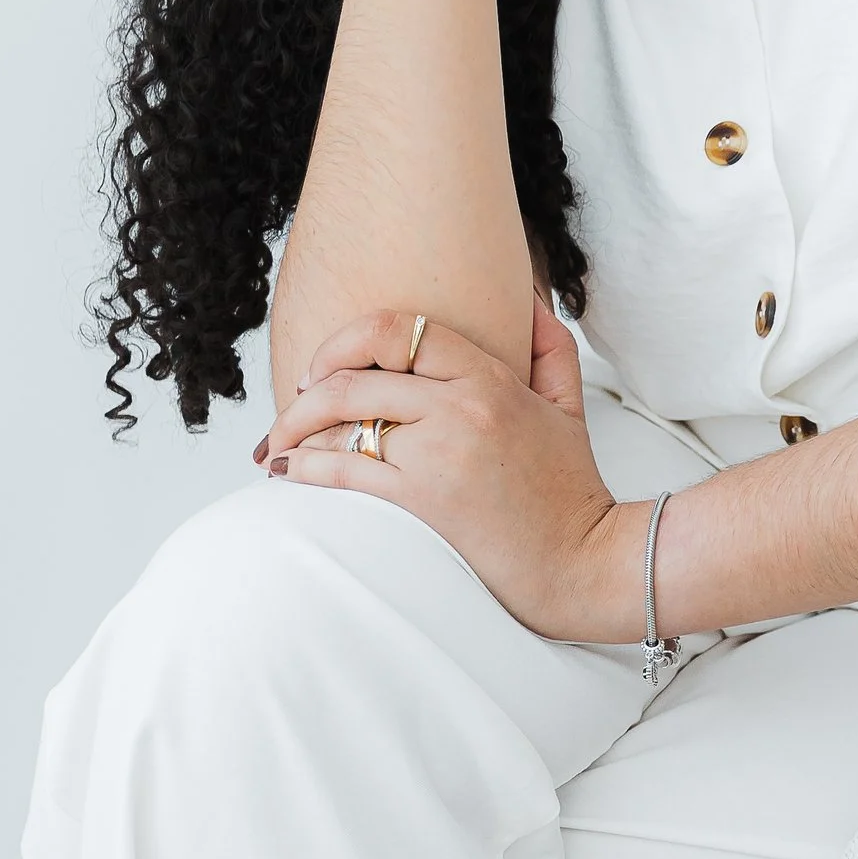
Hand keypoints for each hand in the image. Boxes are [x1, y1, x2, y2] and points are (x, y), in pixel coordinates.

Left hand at [257, 299, 636, 641]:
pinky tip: (288, 473)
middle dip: (305, 391)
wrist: (582, 561)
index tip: (326, 365)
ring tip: (275, 447)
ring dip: (294, 431)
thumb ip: (548, 345)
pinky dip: (305, 468)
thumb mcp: (568, 405)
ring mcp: (438, 453)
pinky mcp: (422, 500)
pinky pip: (344, 471)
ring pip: (342, 422)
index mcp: (489, 378)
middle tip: (291, 408)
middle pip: (354, 376)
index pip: (399, 329)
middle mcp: (459, 407)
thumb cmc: (570, 490)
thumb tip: (528, 297)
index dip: (347, 340)